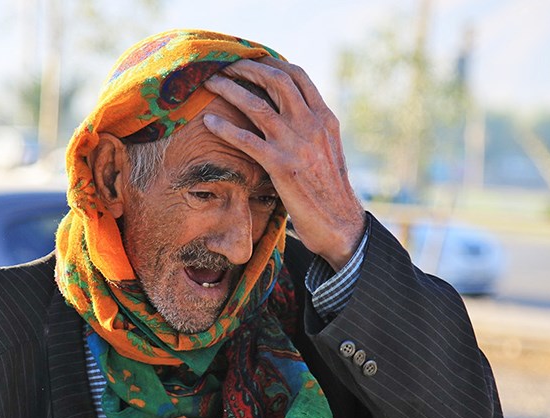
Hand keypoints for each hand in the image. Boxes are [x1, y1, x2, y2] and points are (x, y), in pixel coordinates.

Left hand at [202, 57, 364, 271]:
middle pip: (276, 81)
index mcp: (325, 118)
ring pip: (256, 105)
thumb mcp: (327, 150)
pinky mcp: (281, 166)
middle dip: (247, 68)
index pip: (298, 76)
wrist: (340, 223)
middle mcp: (312, 125)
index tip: (250, 61)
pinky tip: (209, 121)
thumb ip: (312, 129)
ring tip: (211, 84)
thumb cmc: (330, 191)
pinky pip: (246, 140)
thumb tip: (291, 114)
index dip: (271, 63)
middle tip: (226, 66)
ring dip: (229, 89)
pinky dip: (224, 128)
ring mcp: (296, 144)